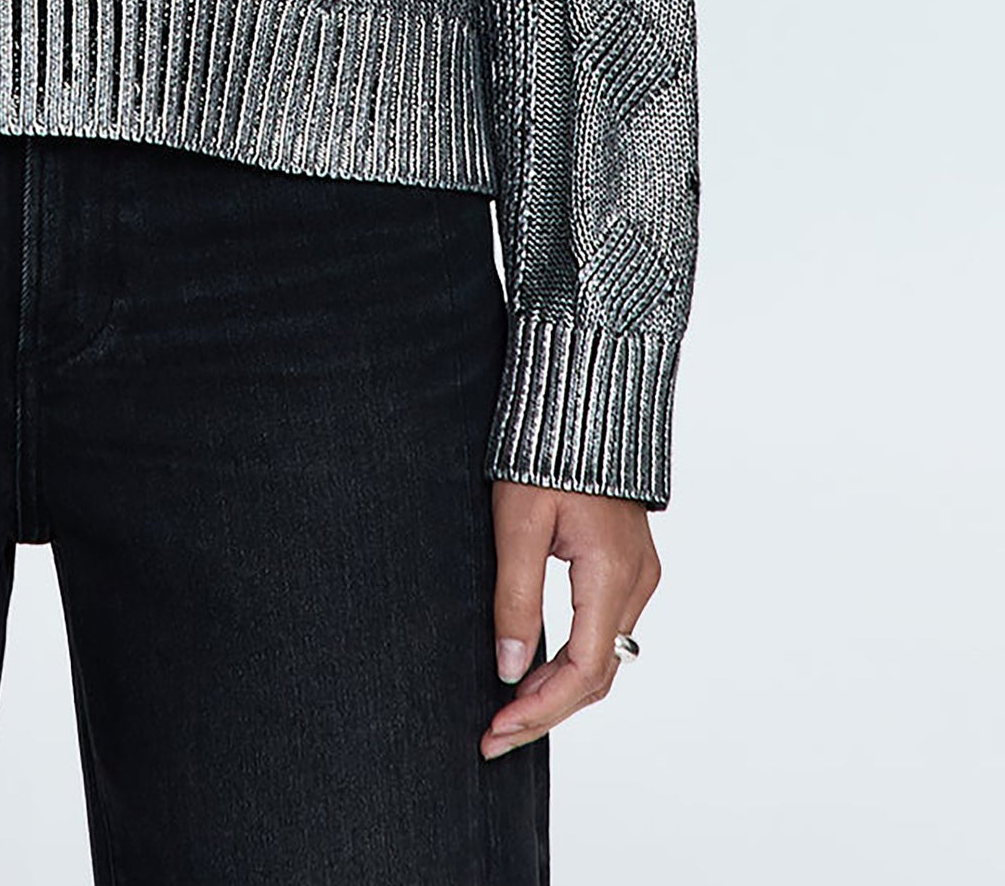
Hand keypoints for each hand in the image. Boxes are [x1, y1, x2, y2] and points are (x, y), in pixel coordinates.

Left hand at [481, 477, 660, 759]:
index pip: (583, 671)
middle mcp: (636, 583)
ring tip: (510, 710)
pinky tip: (539, 668)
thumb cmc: (546, 450)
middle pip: (596, 675)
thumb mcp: (517, 523)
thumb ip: (516, 598)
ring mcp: (638, 575)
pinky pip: (606, 632)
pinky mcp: (629, 565)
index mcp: (610, 574)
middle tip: (496, 735)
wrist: (583, 400)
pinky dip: (573, 660)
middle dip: (546, 711)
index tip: (499, 727)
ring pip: (604, 658)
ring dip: (560, 690)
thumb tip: (511, 668)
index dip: (541, 708)